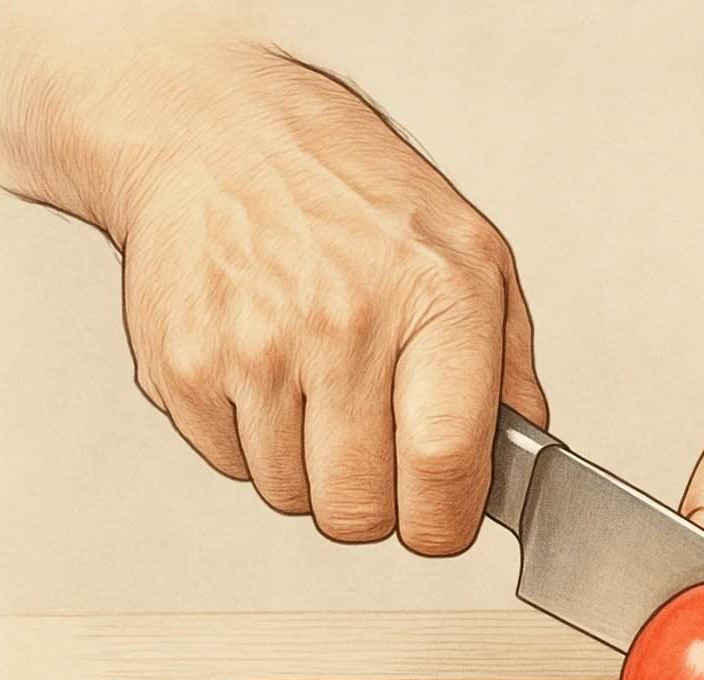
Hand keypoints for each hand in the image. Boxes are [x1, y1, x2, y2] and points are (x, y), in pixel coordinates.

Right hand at [0, 34, 545, 553]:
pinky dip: (253, 442)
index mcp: (437, 299)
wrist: (218, 135)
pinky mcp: (182, 367)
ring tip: (318, 388)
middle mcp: (345, 323)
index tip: (441, 519)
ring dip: (310, 469)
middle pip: (360, 509)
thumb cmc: (355, 199)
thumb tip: (521, 460)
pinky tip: (269, 373)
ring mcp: (256, 348)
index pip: (445, 465)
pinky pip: (231, 467)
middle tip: (376, 451)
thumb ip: (511, 369)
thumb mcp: (474, 258)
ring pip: (291, 498)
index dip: (445, 521)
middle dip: (376, 504)